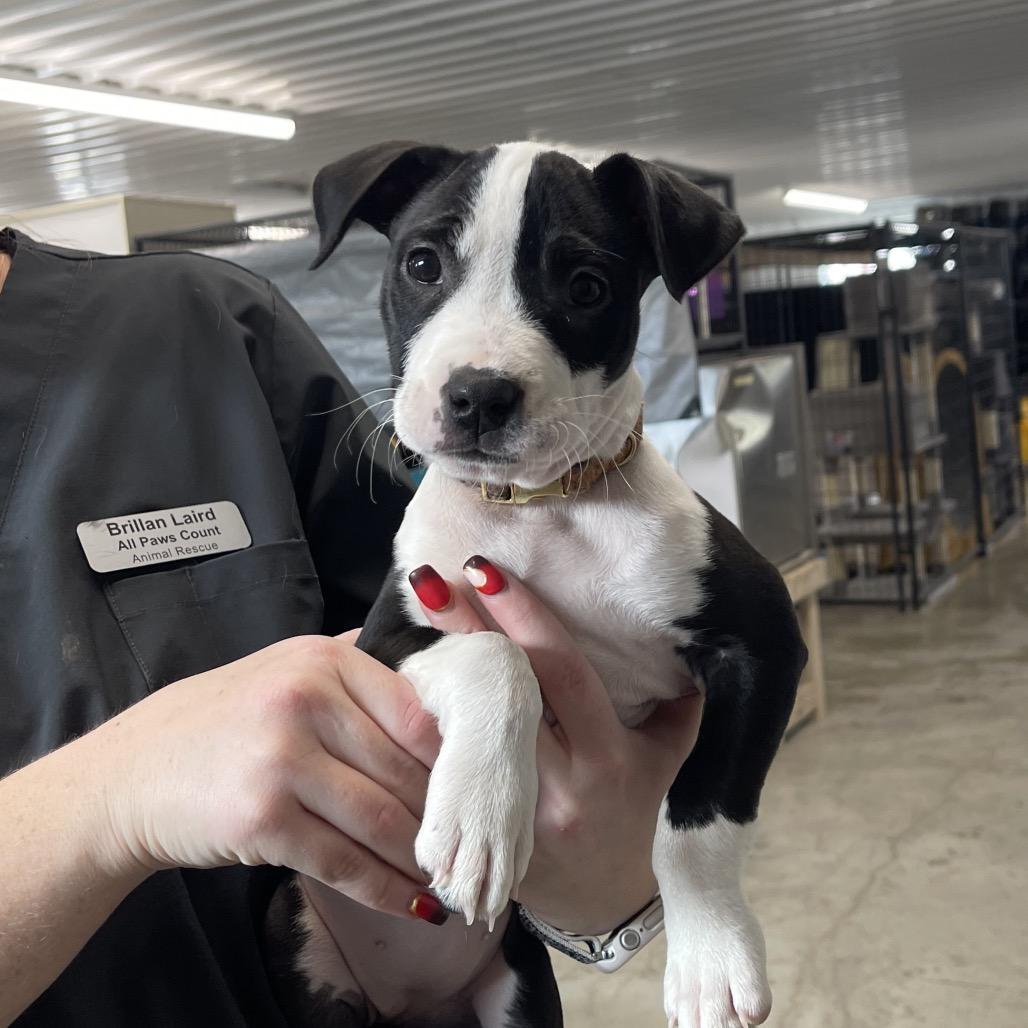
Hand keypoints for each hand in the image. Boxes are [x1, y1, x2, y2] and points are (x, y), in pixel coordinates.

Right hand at [92, 634, 447, 922]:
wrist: (131, 774)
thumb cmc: (222, 722)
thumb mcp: (286, 670)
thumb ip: (354, 667)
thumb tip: (435, 679)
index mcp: (324, 661)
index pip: (417, 714)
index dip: (455, 759)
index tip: (477, 790)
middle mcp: (305, 701)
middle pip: (405, 769)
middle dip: (443, 816)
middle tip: (472, 844)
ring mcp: (282, 759)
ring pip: (382, 819)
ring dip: (423, 859)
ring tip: (451, 879)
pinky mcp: (262, 818)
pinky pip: (345, 862)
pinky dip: (387, 889)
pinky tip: (413, 904)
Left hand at [408, 557, 702, 934]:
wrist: (602, 904)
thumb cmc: (634, 813)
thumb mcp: (666, 761)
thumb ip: (678, 706)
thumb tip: (692, 646)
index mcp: (606, 756)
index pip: (560, 674)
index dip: (526, 619)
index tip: (489, 571)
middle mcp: (559, 786)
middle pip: (501, 698)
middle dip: (463, 634)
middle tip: (427, 581)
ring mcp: (515, 818)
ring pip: (461, 742)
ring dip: (425, 683)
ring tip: (395, 630)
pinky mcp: (481, 838)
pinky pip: (441, 782)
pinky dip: (416, 736)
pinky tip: (386, 696)